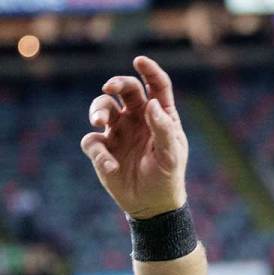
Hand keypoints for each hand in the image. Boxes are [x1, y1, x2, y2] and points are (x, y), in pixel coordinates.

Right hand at [80, 56, 187, 219]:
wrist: (152, 204)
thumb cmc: (167, 176)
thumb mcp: (171, 155)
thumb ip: (163, 129)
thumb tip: (152, 104)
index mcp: (159, 116)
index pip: (156, 86)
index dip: (149, 70)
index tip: (139, 61)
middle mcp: (138, 118)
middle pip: (124, 90)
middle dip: (115, 83)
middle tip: (108, 87)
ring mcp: (118, 131)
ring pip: (101, 108)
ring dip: (97, 110)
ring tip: (99, 123)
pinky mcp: (102, 149)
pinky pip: (91, 141)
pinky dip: (97, 152)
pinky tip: (110, 166)